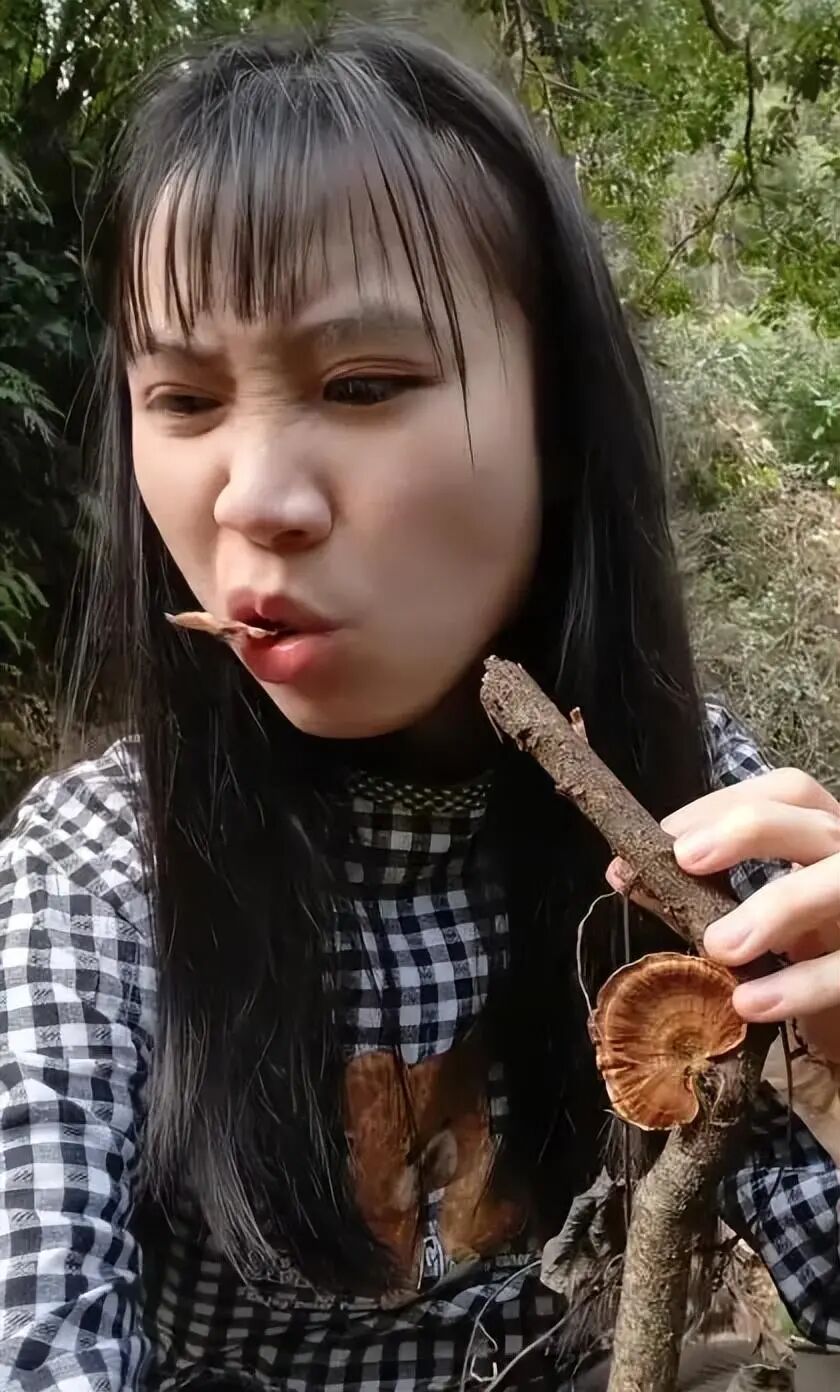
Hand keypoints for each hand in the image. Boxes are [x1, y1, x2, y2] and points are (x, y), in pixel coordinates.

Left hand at [607, 768, 839, 1062]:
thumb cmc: (801, 949)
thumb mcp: (756, 912)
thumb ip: (700, 889)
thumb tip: (624, 872)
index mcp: (825, 835)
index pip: (790, 792)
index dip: (729, 804)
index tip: (669, 834)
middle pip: (818, 823)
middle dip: (750, 831)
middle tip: (685, 860)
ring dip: (776, 907)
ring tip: (718, 946)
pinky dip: (800, 985)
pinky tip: (751, 1003)